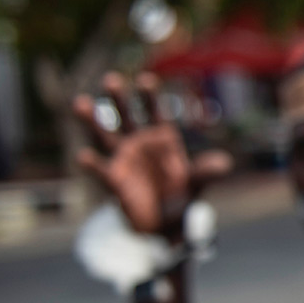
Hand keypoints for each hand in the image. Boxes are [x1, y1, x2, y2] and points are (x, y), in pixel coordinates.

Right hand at [72, 71, 232, 237]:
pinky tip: (84, 156)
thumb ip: (207, 171)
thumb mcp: (198, 183)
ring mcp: (125, 159)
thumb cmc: (181, 196)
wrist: (165, 223)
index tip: (146, 80)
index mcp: (163, 139)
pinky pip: (101, 169)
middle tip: (111, 79)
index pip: (156, 112)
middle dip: (120, 98)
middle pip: (128, 116)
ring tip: (78, 102)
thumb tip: (225, 164)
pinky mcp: (114, 180)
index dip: (150, 97)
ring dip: (92, 119)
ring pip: (106, 135)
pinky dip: (92, 163)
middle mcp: (141, 143)